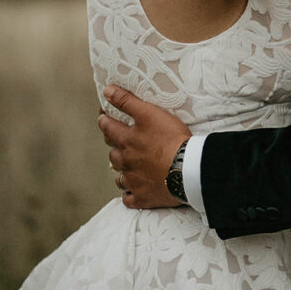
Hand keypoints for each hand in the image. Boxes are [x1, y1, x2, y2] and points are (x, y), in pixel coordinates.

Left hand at [97, 86, 191, 208]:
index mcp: (126, 140)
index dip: (104, 121)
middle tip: (117, 140)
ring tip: (127, 166)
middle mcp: (126, 161)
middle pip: (113, 153)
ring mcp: (133, 181)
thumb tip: (107, 91)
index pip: (108, 128)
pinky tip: (133, 190)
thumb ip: (127, 101)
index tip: (103, 117)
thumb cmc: (171, 138)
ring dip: (121, 171)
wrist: (188, 168)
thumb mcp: (149, 113)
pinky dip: (129, 194)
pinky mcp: (143, 197)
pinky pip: (129, 198)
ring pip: (119, 177)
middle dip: (114, 145)